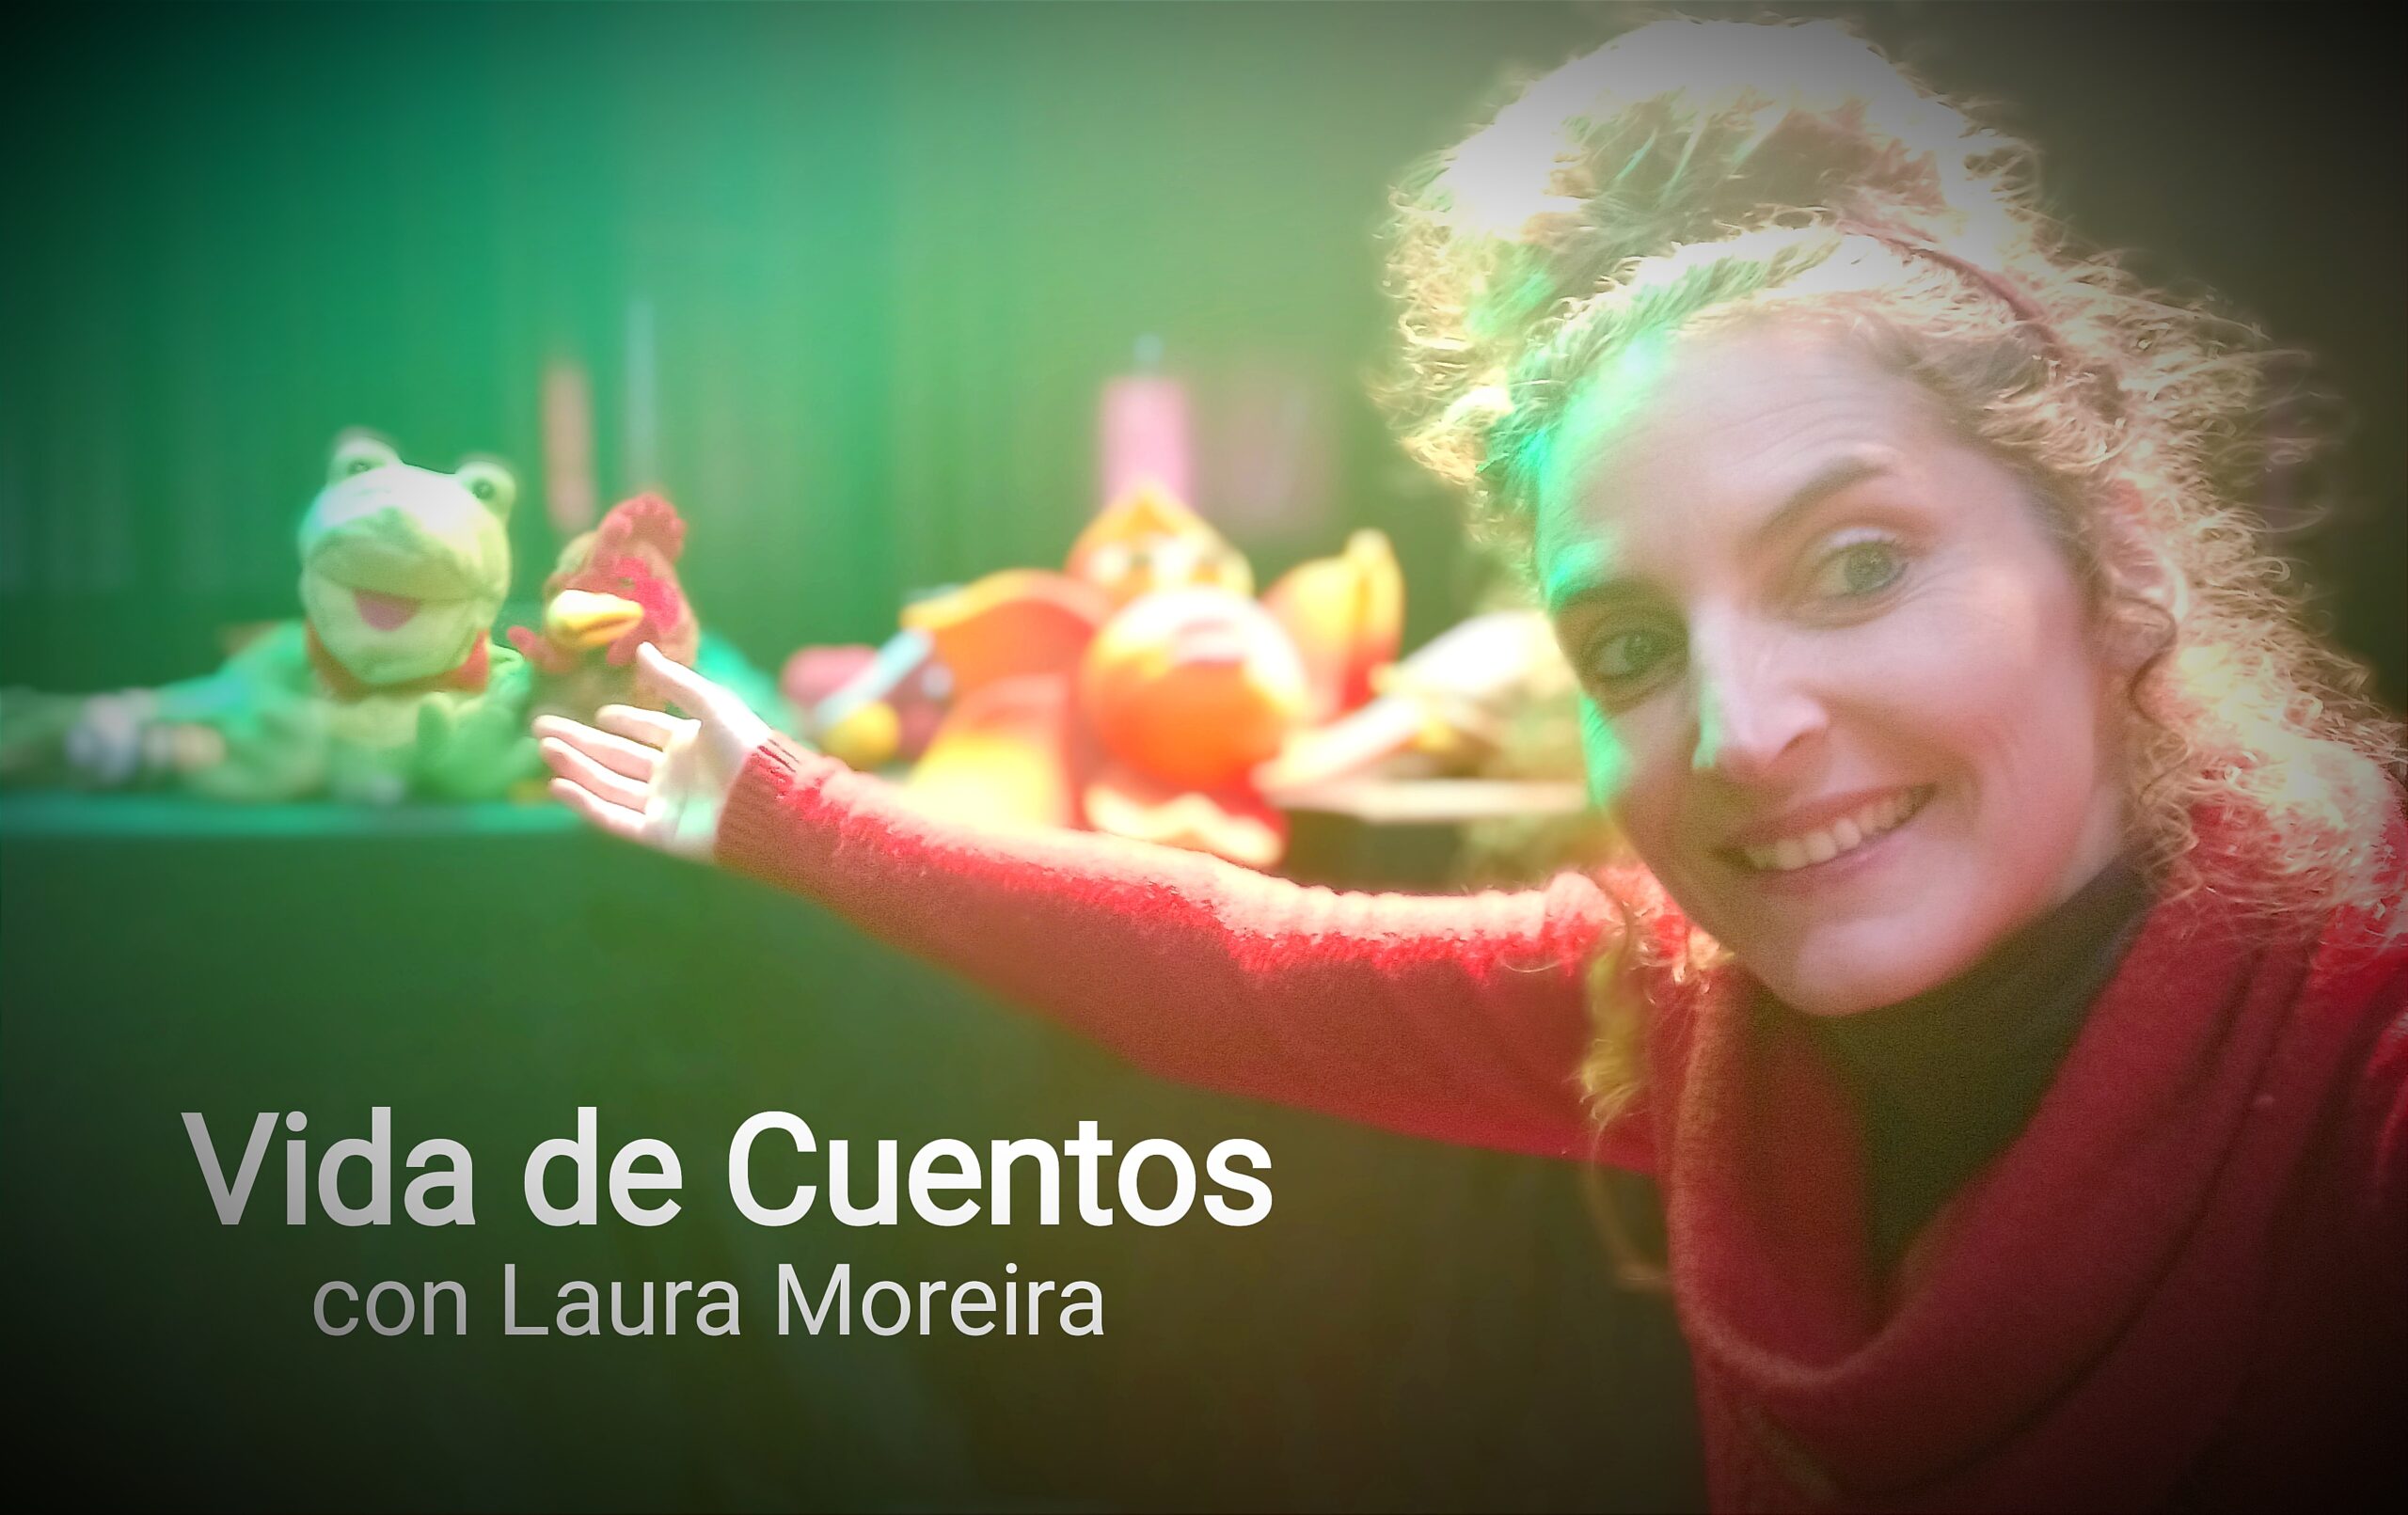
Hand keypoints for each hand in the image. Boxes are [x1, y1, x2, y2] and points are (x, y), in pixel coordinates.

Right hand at [535, 643, 774, 860]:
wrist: (768, 801)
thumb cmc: (746, 748)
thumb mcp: (710, 705)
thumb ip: (674, 681)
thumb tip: (642, 649)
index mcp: (689, 743)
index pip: (647, 730)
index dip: (623, 721)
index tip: (598, 714)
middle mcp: (672, 774)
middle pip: (617, 756)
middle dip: (580, 741)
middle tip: (541, 727)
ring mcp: (663, 804)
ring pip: (609, 785)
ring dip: (577, 766)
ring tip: (545, 748)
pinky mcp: (657, 833)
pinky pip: (614, 818)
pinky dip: (585, 804)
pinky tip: (558, 786)